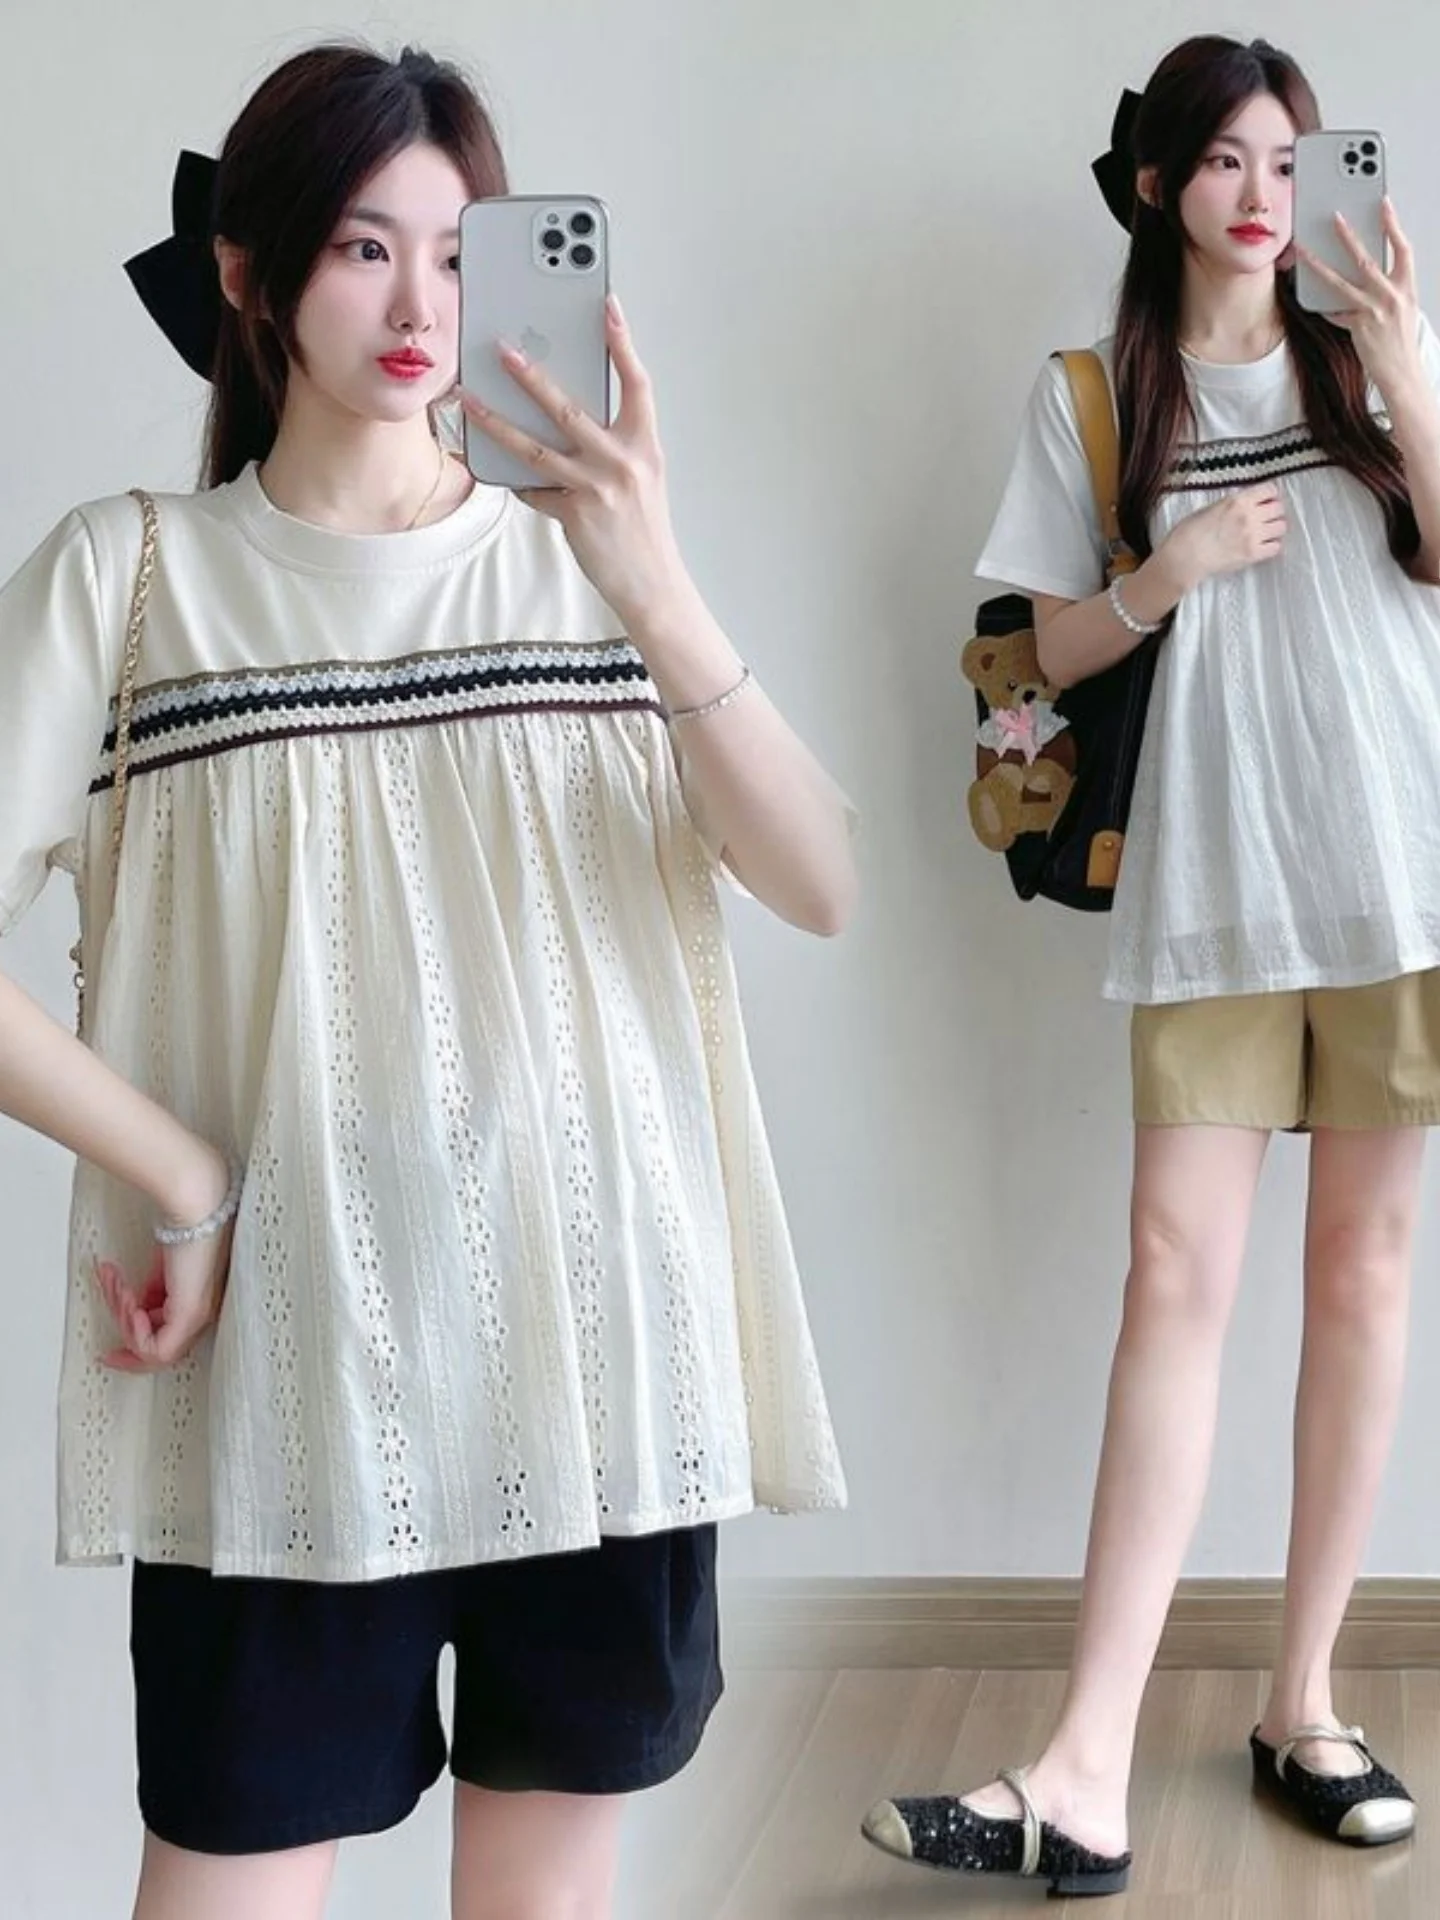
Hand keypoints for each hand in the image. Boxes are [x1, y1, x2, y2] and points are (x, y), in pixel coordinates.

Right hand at [95, 1159, 233, 1371]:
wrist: (195, 1207)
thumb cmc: (188, 1223)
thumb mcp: (164, 1264)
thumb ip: (156, 1287)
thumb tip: (139, 1302)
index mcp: (198, 1300)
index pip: (166, 1339)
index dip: (134, 1342)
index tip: (108, 1350)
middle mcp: (202, 1312)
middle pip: (155, 1346)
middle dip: (121, 1326)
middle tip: (108, 1298)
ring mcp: (199, 1316)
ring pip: (151, 1347)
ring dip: (123, 1316)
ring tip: (118, 1283)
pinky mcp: (191, 1314)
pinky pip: (156, 1349)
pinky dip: (134, 1332)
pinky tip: (130, 1305)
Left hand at [458, 296, 692, 625]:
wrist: (651, 582)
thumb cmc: (643, 527)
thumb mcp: (641, 476)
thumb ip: (614, 443)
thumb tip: (569, 416)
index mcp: (644, 445)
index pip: (636, 383)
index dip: (622, 343)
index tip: (608, 306)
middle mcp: (622, 461)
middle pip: (569, 408)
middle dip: (531, 376)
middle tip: (502, 348)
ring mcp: (596, 488)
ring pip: (534, 447)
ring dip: (496, 421)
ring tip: (469, 400)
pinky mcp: (575, 514)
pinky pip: (535, 491)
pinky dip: (519, 484)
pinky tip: (503, 474)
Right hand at [1159, 483, 1286, 591]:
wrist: (1184, 558)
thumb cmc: (1189, 532)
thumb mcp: (1211, 507)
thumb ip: (1233, 504)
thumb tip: (1247, 504)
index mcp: (1237, 500)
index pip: (1270, 490)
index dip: (1269, 495)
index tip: (1265, 500)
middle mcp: (1249, 516)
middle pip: (1279, 508)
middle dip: (1274, 511)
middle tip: (1266, 517)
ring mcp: (1252, 536)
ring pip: (1281, 527)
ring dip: (1275, 528)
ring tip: (1265, 532)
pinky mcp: (1252, 554)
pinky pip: (1276, 547)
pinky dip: (1272, 545)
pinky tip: (1262, 546)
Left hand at [1296, 198, 1423, 402]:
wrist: (1402, 372)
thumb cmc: (1401, 339)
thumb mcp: (1404, 306)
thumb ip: (1389, 287)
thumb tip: (1369, 270)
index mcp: (1406, 287)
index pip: (1402, 248)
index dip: (1393, 224)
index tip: (1383, 204)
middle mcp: (1390, 296)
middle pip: (1366, 259)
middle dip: (1348, 236)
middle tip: (1334, 217)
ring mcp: (1373, 311)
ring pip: (1340, 282)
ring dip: (1319, 265)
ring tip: (1304, 252)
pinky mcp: (1357, 327)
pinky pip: (1336, 312)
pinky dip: (1326, 307)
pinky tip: (1315, 301)